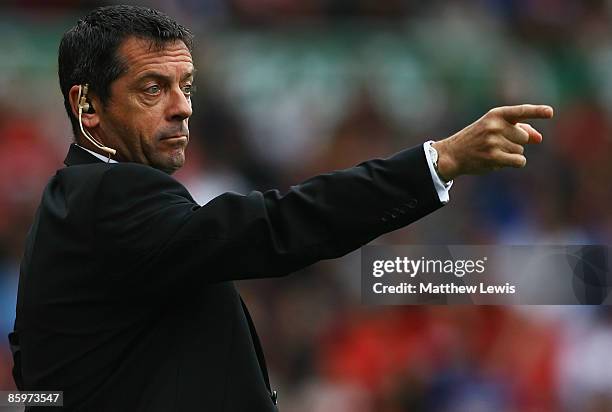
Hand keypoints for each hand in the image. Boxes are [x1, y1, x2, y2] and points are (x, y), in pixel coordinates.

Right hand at [432, 104, 553, 180]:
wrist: (453, 153)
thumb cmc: (476, 139)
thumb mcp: (494, 128)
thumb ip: (518, 129)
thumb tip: (539, 138)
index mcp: (496, 114)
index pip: (520, 111)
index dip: (537, 111)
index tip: (550, 113)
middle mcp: (495, 126)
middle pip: (524, 137)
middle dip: (515, 142)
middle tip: (496, 144)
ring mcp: (494, 141)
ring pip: (521, 150)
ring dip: (511, 154)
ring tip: (492, 152)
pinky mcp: (493, 157)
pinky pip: (518, 161)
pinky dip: (514, 163)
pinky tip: (499, 161)